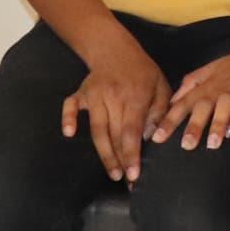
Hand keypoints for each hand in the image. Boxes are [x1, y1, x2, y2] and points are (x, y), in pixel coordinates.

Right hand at [61, 40, 171, 182]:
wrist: (116, 49)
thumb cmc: (142, 71)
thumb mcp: (161, 85)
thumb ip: (160, 110)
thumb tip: (153, 136)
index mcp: (134, 96)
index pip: (131, 131)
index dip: (132, 154)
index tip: (134, 174)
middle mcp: (112, 97)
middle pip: (114, 134)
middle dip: (120, 160)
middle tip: (126, 181)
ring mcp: (94, 95)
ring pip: (97, 129)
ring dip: (104, 153)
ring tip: (113, 172)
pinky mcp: (81, 93)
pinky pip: (71, 106)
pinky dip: (69, 118)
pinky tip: (70, 133)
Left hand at [151, 34, 229, 149]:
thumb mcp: (218, 68)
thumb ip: (195, 81)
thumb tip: (175, 98)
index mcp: (210, 80)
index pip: (185, 100)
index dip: (171, 118)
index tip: (156, 137)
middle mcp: (222, 85)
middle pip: (202, 104)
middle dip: (191, 124)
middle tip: (183, 146)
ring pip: (224, 106)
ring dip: (216, 124)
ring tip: (210, 144)